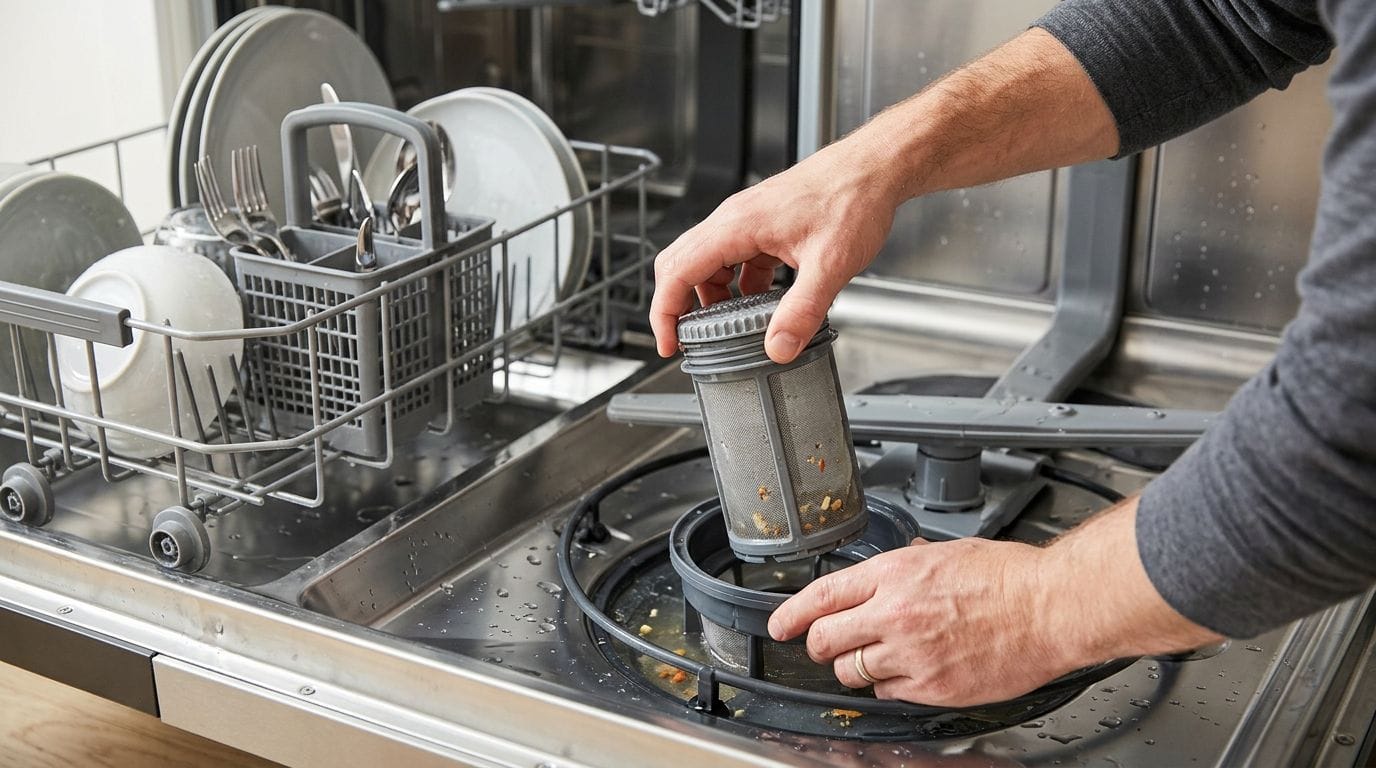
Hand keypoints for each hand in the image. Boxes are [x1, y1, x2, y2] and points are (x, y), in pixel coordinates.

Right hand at [650, 138, 903, 363]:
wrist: (874, 168)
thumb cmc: (853, 197)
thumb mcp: (830, 264)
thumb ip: (802, 310)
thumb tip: (778, 347)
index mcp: (736, 226)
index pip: (677, 271)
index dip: (665, 312)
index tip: (669, 343)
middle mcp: (734, 220)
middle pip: (681, 264)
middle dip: (677, 306)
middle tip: (686, 341)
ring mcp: (747, 221)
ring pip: (707, 262)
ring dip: (710, 297)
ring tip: (725, 330)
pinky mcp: (764, 226)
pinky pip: (735, 259)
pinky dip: (737, 286)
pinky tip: (759, 305)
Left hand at [767, 498, 1222, 705]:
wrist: (1049, 607)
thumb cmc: (1008, 577)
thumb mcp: (944, 552)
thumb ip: (905, 564)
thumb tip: (883, 575)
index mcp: (893, 573)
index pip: (821, 595)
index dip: (791, 614)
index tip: (781, 625)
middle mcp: (893, 613)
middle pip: (825, 640)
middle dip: (820, 644)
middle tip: (827, 645)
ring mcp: (910, 653)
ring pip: (851, 671)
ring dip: (857, 666)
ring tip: (880, 656)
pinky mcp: (931, 686)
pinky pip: (888, 691)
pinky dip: (891, 683)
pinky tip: (911, 670)